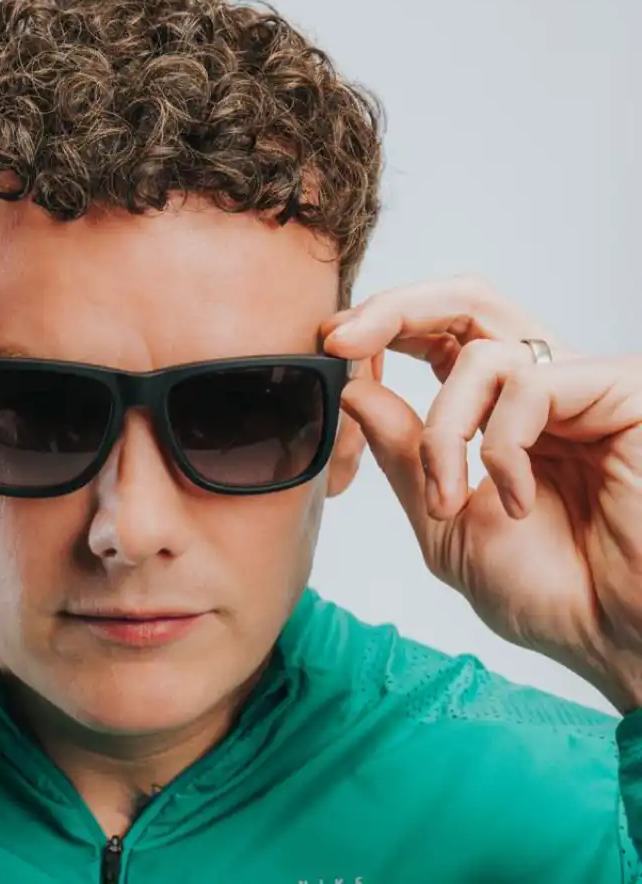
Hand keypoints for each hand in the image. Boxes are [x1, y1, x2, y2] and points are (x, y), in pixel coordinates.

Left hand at [321, 275, 641, 711]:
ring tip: (449, 499)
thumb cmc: (548, 593)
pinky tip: (515, 500)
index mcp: (499, 409)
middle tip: (340, 340)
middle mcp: (543, 385)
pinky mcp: (622, 391)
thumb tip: (353, 390)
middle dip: (394, 310)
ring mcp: (583, 386)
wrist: (617, 641)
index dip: (383, 327)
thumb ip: (402, 454)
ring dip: (443, 430)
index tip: (330, 346)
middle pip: (465, 300)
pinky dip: (500, 447)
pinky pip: (529, 387)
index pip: (439, 333)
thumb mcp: (444, 521)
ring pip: (482, 351)